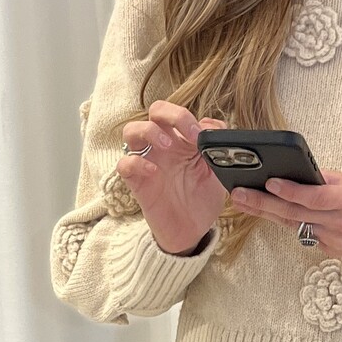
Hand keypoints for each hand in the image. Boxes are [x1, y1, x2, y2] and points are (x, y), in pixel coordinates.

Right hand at [115, 102, 229, 253]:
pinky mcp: (137, 182)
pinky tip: (154, 172)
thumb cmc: (202, 198)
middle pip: (155, 111)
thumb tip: (214, 128)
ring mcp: (147, 161)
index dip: (187, 117)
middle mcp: (162, 146)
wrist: (194, 230)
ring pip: (131, 130)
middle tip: (188, 135)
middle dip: (170, 114)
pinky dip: (136, 163)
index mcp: (181, 139)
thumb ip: (216, 148)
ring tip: (167, 146)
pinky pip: (125, 164)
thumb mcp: (216, 172)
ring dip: (149, 132)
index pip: (175, 112)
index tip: (201, 135)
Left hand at [228, 169, 341, 276]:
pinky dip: (290, 223)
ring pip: (294, 225)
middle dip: (262, 203)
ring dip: (268, 213)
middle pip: (294, 213)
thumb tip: (307, 174)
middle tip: (238, 194)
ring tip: (244, 202)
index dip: (289, 190)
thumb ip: (334, 180)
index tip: (268, 181)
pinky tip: (274, 213)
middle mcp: (339, 222)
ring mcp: (333, 240)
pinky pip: (306, 234)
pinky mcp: (331, 251)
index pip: (313, 196)